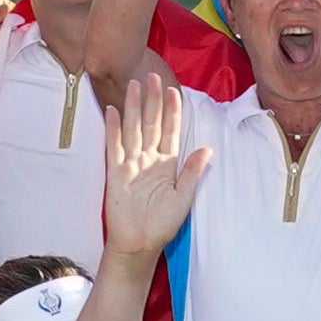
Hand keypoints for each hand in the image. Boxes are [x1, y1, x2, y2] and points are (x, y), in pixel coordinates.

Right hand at [95, 66, 208, 261]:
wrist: (139, 244)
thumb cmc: (162, 225)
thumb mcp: (184, 197)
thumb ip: (193, 172)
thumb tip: (207, 150)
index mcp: (166, 164)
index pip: (170, 131)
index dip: (172, 112)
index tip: (175, 92)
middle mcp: (148, 160)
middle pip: (150, 124)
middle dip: (153, 101)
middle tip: (153, 76)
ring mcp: (131, 164)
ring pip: (133, 129)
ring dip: (134, 107)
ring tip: (134, 85)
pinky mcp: (115, 173)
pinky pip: (114, 146)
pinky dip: (114, 129)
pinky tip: (113, 111)